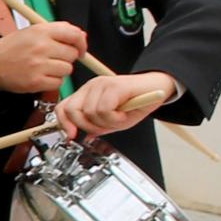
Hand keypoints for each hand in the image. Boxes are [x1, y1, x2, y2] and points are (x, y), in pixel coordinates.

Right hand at [0, 21, 87, 97]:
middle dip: (67, 58)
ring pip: (67, 69)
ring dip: (60, 70)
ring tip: (46, 67)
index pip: (74, 34)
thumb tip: (80, 36)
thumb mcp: (33, 31)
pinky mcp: (36, 81)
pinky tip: (42, 76)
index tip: (80, 48)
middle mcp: (41, 47)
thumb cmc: (13, 48)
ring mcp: (39, 65)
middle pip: (72, 54)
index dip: (81, 42)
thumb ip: (57, 31)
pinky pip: (58, 83)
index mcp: (41, 31)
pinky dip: (53, 81)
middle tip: (55, 58)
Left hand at [58, 68, 176, 138]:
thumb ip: (96, 127)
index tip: (72, 136)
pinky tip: (124, 114)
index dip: (64, 124)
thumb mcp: (113, 120)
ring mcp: (102, 84)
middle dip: (88, 126)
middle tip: (106, 127)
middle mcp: (91, 87)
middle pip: (72, 111)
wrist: (157, 88)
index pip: (63, 108)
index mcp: (86, 93)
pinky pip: (104, 110)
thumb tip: (83, 136)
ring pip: (89, 113)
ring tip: (120, 118)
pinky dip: (115, 118)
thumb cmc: (136, 103)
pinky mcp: (114, 86)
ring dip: (107, 123)